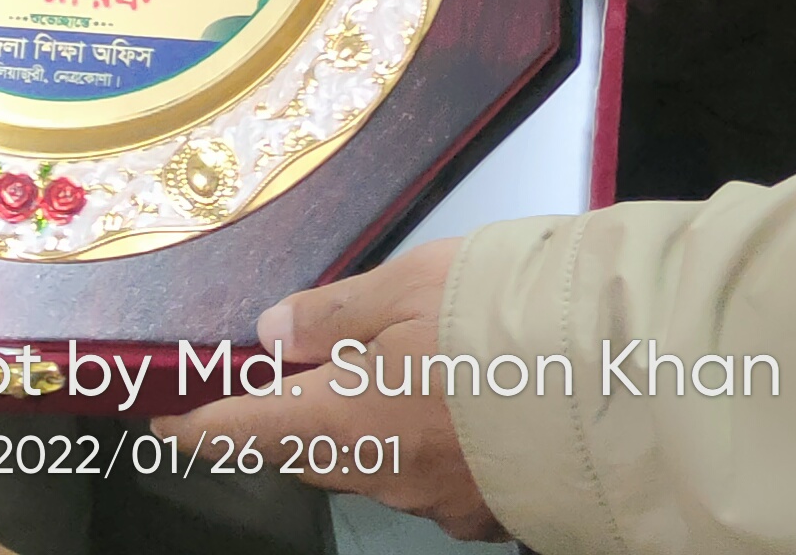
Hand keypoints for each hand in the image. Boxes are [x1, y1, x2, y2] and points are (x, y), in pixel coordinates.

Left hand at [155, 244, 496, 539]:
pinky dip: (423, 445)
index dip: (197, 422)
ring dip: (362, 429)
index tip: (166, 417)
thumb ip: (333, 315)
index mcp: (343, 422)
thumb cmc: (506, 319)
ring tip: (387, 376)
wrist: (629, 380)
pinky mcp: (491, 509)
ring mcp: (439, 502)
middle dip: (288, 419)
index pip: (241, 431)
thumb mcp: (408, 286)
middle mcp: (381, 477)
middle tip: (287, 376)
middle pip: (306, 452)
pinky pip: (431, 479)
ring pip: (371, 467)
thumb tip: (273, 335)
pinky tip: (452, 408)